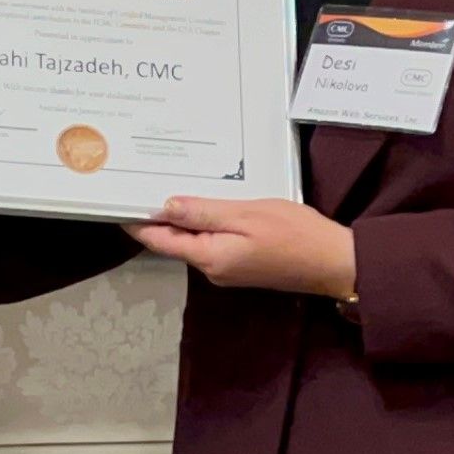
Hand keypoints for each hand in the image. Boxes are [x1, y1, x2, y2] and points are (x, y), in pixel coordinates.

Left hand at [127, 197, 355, 298]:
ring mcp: (228, 269)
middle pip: (174, 242)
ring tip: (170, 188)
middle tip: (141, 185)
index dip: (137, 222)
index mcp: (209, 257)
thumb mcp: (246, 215)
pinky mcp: (242, 265)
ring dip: (181, 219)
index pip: (160, 241)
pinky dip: (203, 225)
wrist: (336, 262)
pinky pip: (212, 243)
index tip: (117, 203)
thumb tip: (166, 207)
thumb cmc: (296, 235)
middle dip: (157, 216)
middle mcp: (213, 269)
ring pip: (193, 242)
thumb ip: (204, 213)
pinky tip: (206, 206)